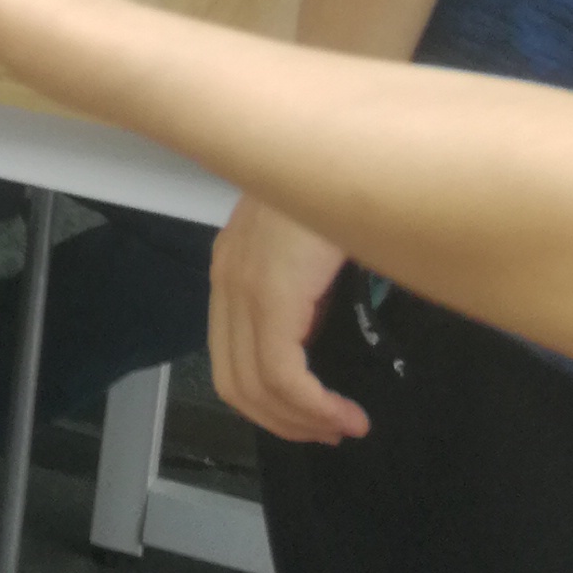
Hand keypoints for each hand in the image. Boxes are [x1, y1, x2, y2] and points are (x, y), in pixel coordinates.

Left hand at [209, 195, 365, 443]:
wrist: (343, 140)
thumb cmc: (339, 184)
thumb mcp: (313, 247)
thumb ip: (305, 288)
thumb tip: (319, 333)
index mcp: (235, 266)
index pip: (231, 358)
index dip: (269, 402)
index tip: (315, 417)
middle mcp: (228, 277)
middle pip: (236, 382)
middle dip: (284, 421)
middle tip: (330, 432)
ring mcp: (243, 283)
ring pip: (255, 385)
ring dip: (301, 420)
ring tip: (343, 426)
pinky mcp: (268, 291)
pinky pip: (281, 373)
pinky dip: (312, 405)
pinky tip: (343, 412)